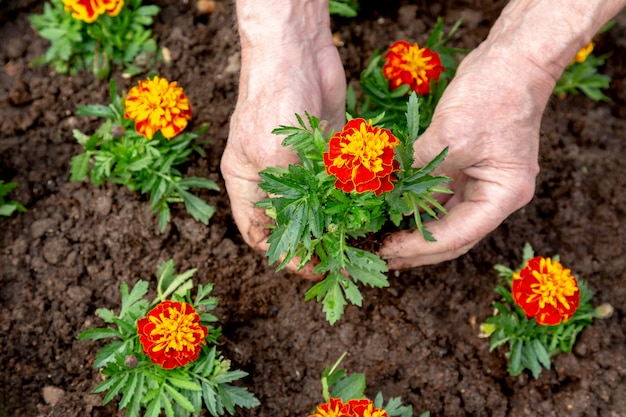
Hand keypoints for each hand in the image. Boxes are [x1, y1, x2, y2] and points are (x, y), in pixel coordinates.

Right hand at [221, 1, 345, 275]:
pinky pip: (340, 182)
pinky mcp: (327, 149)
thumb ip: (289, 197)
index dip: (284, 256)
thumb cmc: (272, 96)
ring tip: (362, 239)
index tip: (315, 267)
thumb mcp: (273, 154)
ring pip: (320, 206)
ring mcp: (302, 163)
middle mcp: (273, 177)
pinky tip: (370, 209)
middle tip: (345, 258)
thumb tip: (309, 237)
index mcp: (247, 182)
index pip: (260, 234)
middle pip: (293, 223)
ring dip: (339, 222)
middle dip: (317, 243)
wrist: (296, 47)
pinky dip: (354, 197)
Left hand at [378, 0, 624, 267]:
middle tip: (381, 254)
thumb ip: (418, 167)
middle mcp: (494, 195)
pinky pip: (438, 194)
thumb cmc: (493, 94)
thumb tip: (382, 193)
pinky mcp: (466, 166)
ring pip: (444, 217)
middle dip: (417, 247)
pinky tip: (392, 210)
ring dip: (414, 228)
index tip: (388, 249)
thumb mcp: (452, 135)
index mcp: (502, 195)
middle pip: (453, 235)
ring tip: (382, 239)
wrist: (512, 58)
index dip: (421, 245)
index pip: (458, 234)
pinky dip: (415, 202)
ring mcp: (480, 181)